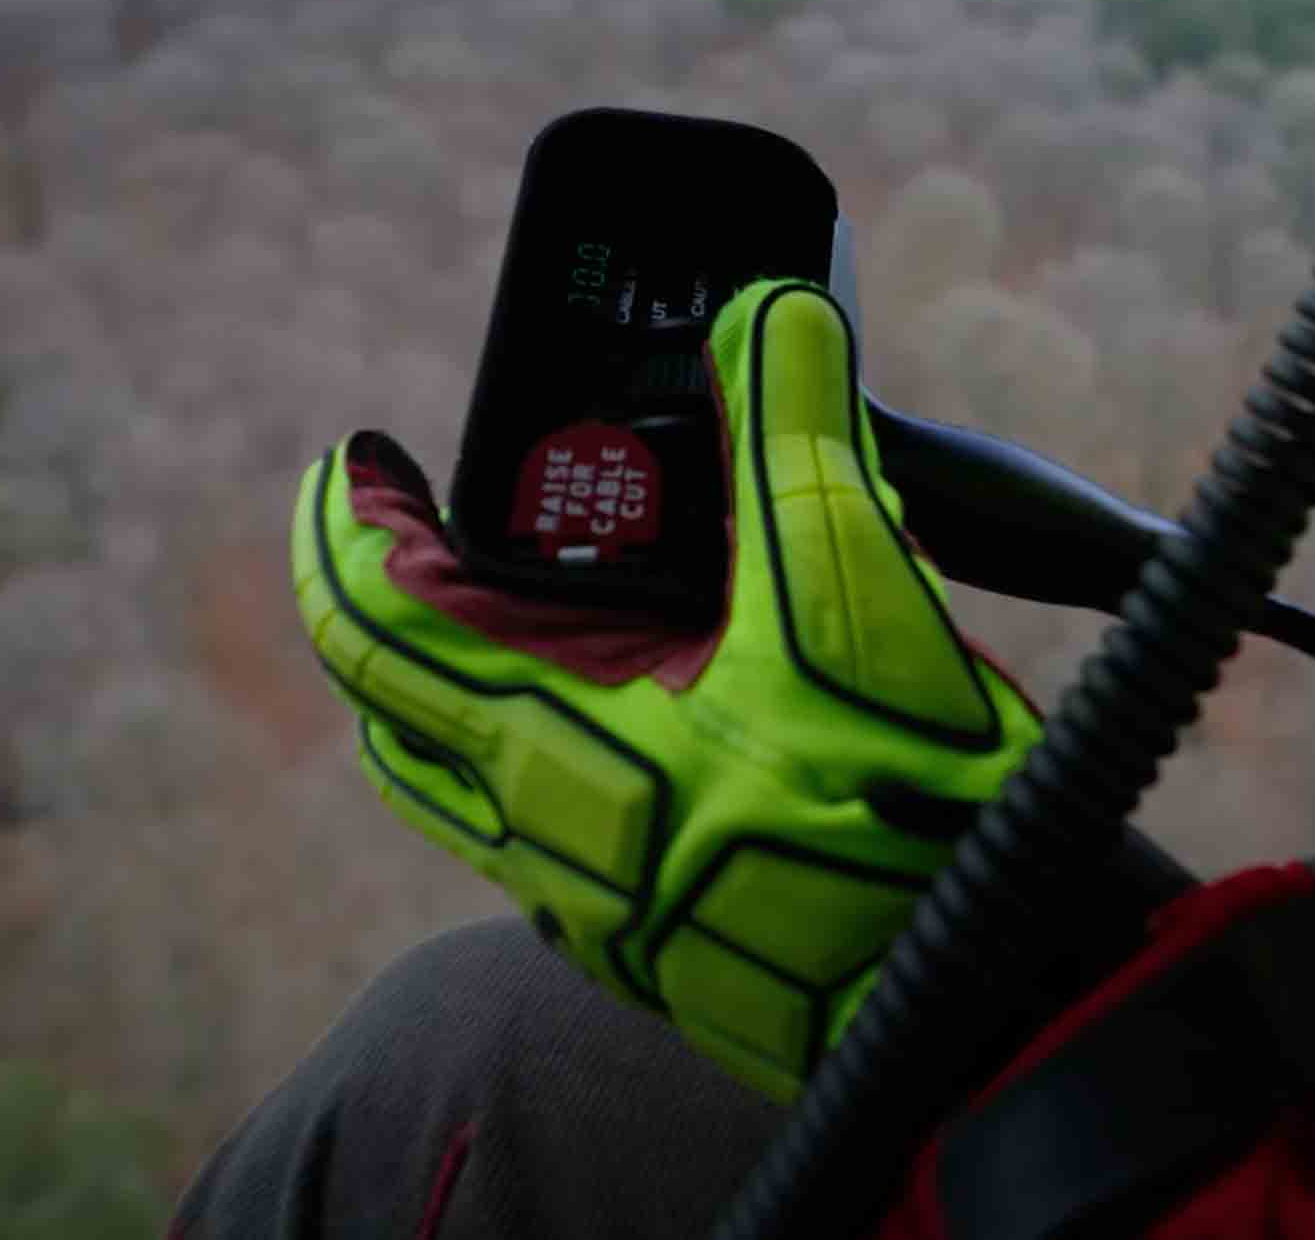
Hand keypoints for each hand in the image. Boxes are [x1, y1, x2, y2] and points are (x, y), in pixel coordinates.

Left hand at [292, 278, 1038, 1098]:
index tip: (359, 453)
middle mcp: (536, 828)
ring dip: (453, 686)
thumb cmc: (899, 805)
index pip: (372, 615)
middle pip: (389, 702)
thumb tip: (772, 310)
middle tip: (441, 516)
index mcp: (546, 733)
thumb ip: (797, 438)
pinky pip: (532, 841)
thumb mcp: (852, 591)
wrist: (971, 1004)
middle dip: (395, 597)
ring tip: (525, 612)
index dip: (344, 522)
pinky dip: (538, 757)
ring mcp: (581, 904)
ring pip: (455, 783)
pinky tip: (644, 723)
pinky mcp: (638, 947)